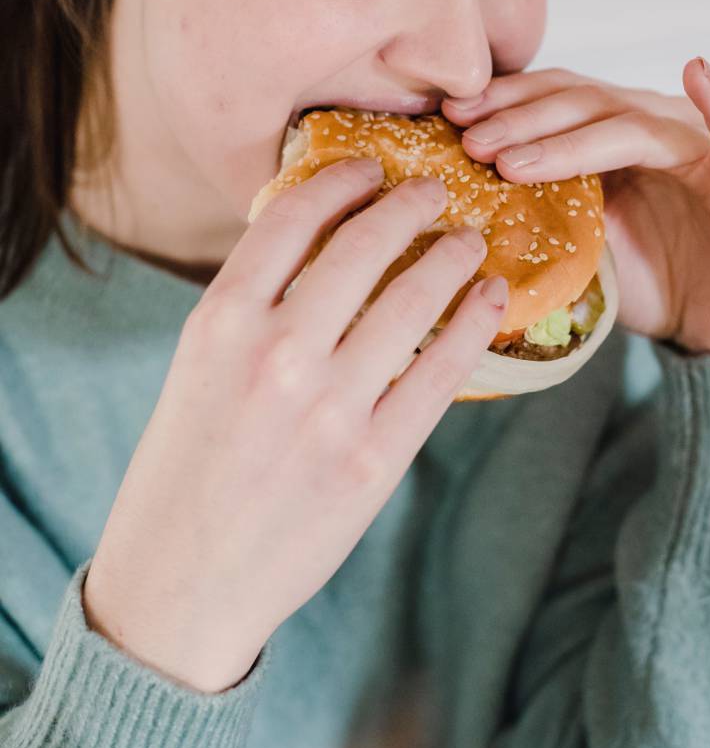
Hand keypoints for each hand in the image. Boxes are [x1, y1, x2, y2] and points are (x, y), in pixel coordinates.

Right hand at [82, 160, 507, 692]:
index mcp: (221, 320)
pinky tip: (492, 297)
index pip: (292, 217)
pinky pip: (441, 373)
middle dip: (409, 204)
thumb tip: (320, 241)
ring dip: (452, 256)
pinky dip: (474, 324)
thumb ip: (252, 304)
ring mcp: (330, 407)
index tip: (367, 166)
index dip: (339, 179)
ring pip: (413, 301)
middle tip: (435, 189)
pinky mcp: (373, 459)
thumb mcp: (195, 365)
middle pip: (362, 246)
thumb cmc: (186, 463)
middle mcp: (276, 352)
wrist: (180, 581)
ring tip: (470, 240)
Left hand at [442, 58, 709, 355]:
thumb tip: (459, 195)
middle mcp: (654, 125)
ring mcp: (700, 147)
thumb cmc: (645, 280)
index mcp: (612, 131)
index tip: (449, 113)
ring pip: (629, 125)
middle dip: (520, 120)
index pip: (553, 97)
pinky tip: (698, 72)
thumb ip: (539, 205)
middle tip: (468, 140)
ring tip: (513, 159)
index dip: (503, 100)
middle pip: (581, 103)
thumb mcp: (576, 240)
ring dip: (568, 138)